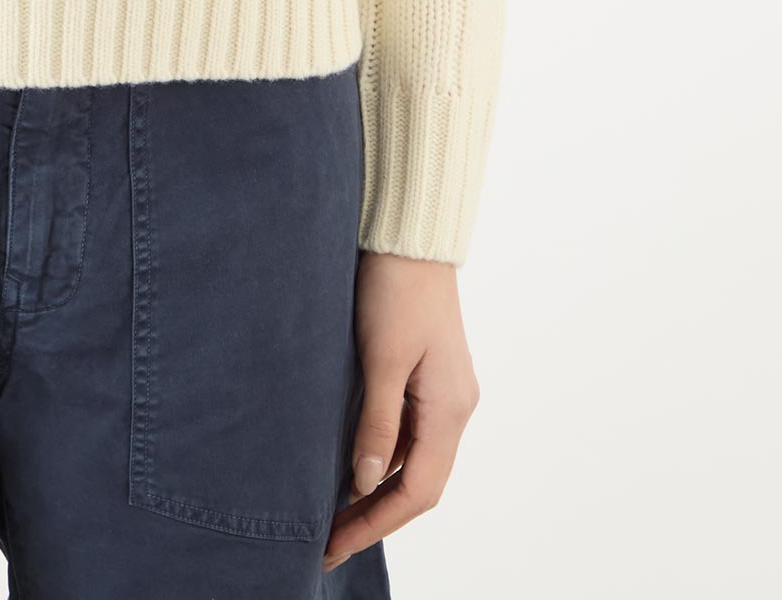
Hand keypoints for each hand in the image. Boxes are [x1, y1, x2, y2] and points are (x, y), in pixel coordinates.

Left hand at [322, 252, 479, 573]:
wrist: (410, 237)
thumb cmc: (395, 288)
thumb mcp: (381, 357)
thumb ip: (377, 421)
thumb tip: (367, 481)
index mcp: (450, 410)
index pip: (419, 491)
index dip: (376, 523)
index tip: (334, 544)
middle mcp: (454, 408)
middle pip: (419, 482)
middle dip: (375, 515)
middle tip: (327, 539)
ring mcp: (444, 392)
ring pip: (414, 459)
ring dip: (378, 488)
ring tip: (332, 511)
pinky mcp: (428, 375)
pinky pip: (409, 432)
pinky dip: (383, 455)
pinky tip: (351, 462)